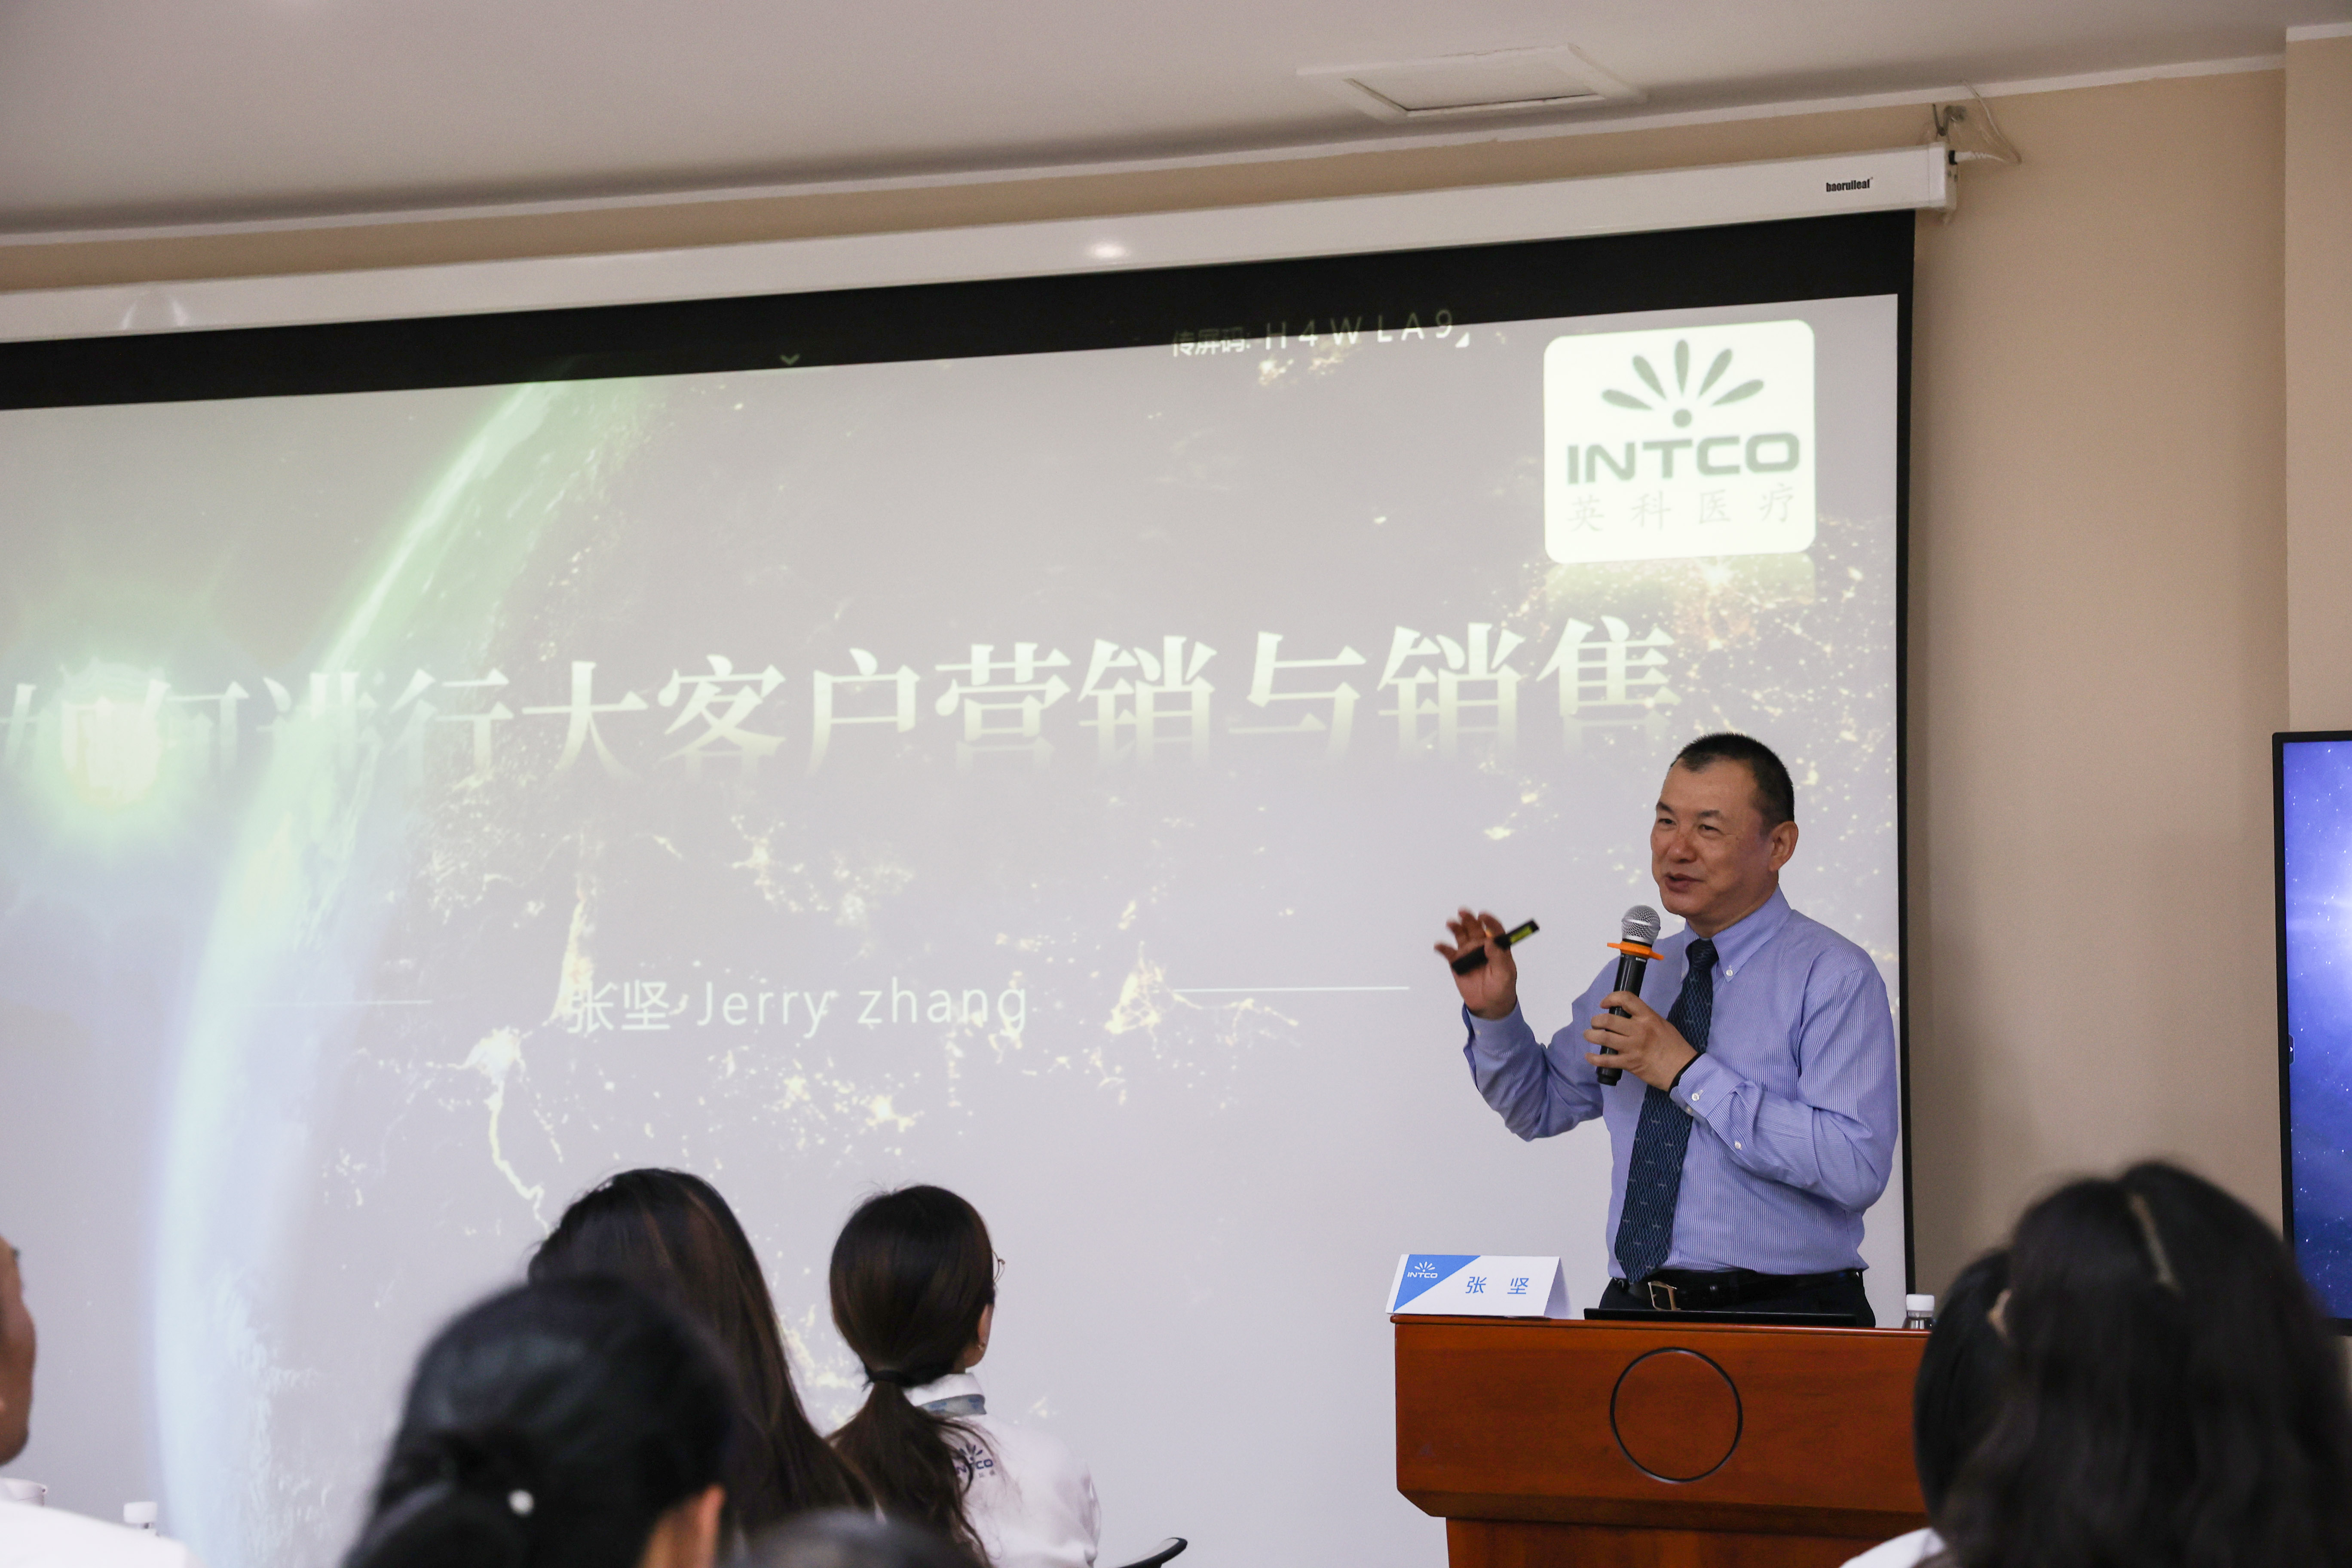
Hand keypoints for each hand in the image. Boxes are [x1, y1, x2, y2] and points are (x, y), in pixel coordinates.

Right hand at [1436, 909, 1518, 1019]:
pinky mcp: (1457, 962)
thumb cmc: (1502, 988)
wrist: (1489, 1005)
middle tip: (1463, 913)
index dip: (1489, 921)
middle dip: (1469, 919)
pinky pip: (1448, 952)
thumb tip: (1491, 942)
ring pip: (1461, 936)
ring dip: (1456, 928)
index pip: (1494, 930)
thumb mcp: (1506, 974)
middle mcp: (1482, 946)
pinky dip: (1443, 948)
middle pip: (1475, 928)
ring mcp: (1468, 953)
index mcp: (1496, 947)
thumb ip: (1499, 958)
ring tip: (1451, 923)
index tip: (1483, 916)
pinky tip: (1439, 946)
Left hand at [1583, 992, 1697, 1090]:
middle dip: (1596, 1020)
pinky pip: (1606, 1060)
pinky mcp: (1629, 1063)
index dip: (1611, 998)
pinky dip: (1594, 1058)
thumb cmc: (1674, 1046)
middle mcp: (1638, 1030)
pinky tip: (1589, 1056)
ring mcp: (1632, 1047)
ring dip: (1591, 1035)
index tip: (1604, 1004)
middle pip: (1608, 1020)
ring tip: (1589, 1035)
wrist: (1682, 1069)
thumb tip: (1627, 1016)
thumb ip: (1644, 1019)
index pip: (1626, 999)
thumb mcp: (1662, 1024)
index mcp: (1648, 1017)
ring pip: (1604, 1037)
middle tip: (1595, 1023)